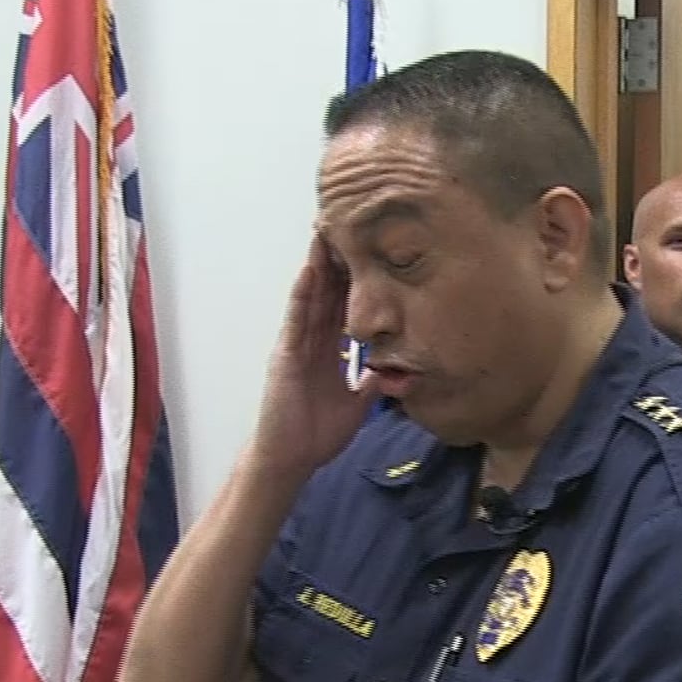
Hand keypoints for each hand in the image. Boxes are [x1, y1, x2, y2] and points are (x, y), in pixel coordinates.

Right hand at [250, 233, 377, 477]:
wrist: (291, 459)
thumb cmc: (317, 434)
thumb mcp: (356, 404)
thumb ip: (371, 382)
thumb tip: (397, 369)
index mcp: (328, 351)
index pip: (344, 307)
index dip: (355, 280)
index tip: (370, 250)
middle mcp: (312, 342)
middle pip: (327, 292)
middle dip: (337, 260)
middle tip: (349, 223)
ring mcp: (296, 344)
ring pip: (311, 296)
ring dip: (319, 264)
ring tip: (328, 230)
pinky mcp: (285, 353)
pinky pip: (296, 319)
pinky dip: (303, 294)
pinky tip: (310, 269)